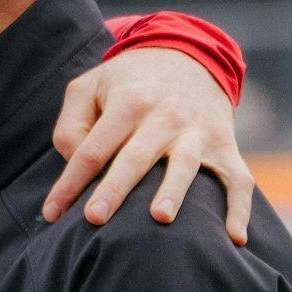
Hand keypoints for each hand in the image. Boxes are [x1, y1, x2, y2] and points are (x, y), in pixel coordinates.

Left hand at [42, 47, 255, 244]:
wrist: (189, 54)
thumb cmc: (126, 81)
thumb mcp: (88, 87)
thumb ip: (71, 124)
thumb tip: (73, 163)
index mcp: (127, 102)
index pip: (92, 150)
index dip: (70, 183)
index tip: (51, 214)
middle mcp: (164, 116)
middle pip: (135, 157)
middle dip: (115, 189)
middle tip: (94, 219)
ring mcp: (198, 131)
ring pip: (185, 164)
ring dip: (173, 191)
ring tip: (160, 218)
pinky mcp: (225, 144)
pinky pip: (238, 178)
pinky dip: (240, 207)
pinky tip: (234, 238)